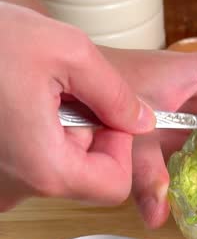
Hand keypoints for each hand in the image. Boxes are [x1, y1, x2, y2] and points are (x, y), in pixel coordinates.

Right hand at [0, 4, 154, 210]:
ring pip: (51, 165)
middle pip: (82, 176)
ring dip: (57, 128)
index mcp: (43, 168)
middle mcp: (13, 187)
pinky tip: (14, 98)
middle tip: (63, 91)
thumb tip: (142, 121)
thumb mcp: (66, 51)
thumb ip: (116, 93)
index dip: (120, 148)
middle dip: (87, 133)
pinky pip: (22, 159)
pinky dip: (29, 131)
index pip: (112, 187)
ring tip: (32, 89)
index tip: (105, 113)